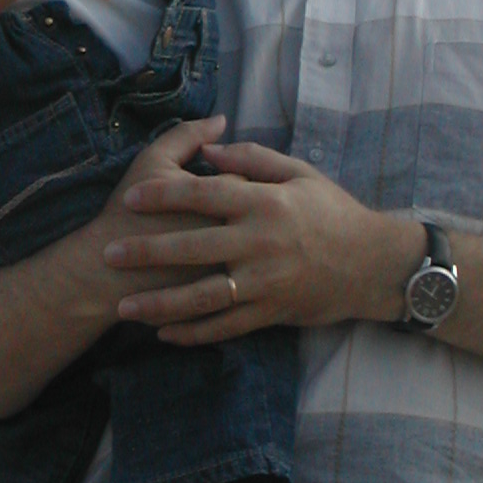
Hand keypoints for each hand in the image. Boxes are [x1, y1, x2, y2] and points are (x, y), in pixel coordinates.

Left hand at [105, 141, 423, 343]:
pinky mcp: (271, 313)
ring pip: (204, 297)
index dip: (164, 195)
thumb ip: (252, 159)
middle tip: (110, 255)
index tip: (130, 197)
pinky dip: (193, 333)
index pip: (204, 195)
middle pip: (193, 247)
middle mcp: (261, 243)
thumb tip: (209, 149)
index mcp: (265, 203)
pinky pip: (226, 327)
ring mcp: (265, 283)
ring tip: (125, 307)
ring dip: (160, 304)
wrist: (373, 263)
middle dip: (147, 253)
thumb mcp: (299, 172)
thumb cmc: (332, 211)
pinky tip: (163, 333)